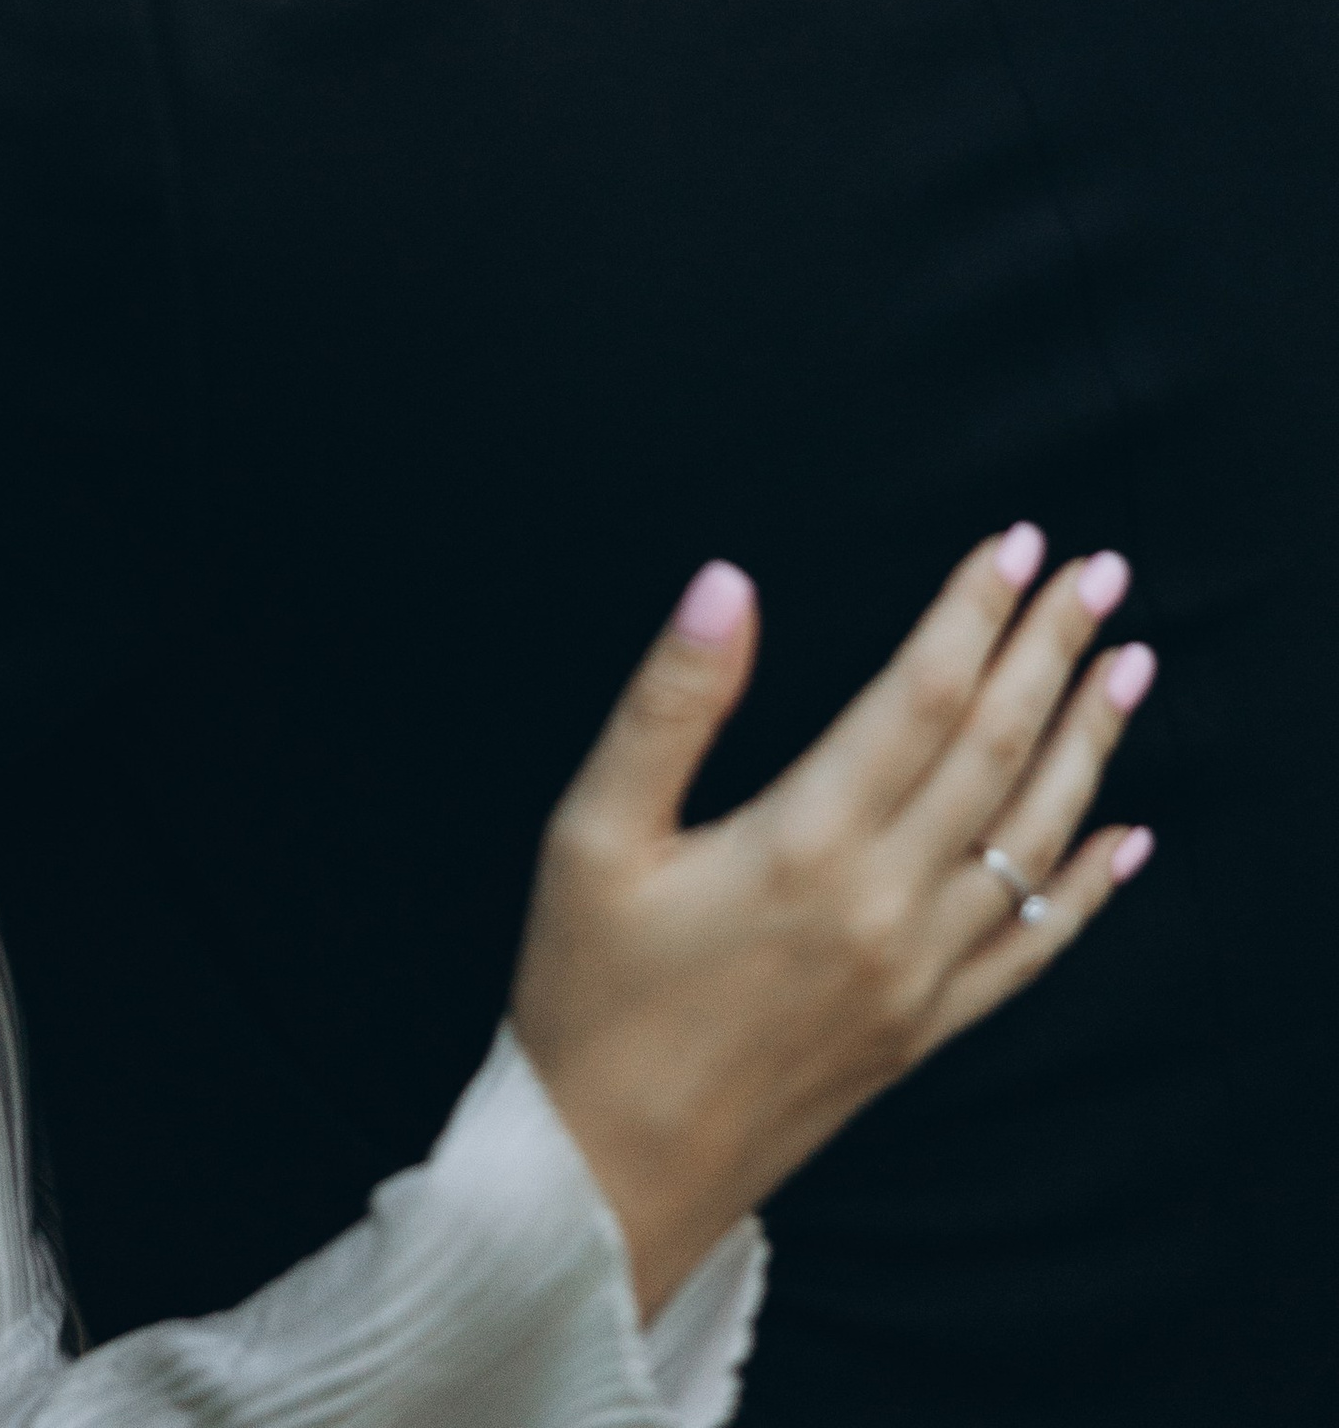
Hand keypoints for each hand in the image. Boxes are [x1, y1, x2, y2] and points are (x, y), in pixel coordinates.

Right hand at [510, 530, 1154, 1316]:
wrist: (609, 1175)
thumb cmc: (588, 996)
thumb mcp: (591, 832)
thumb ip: (671, 702)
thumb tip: (728, 583)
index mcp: (803, 844)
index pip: (920, 697)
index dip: (974, 612)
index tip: (1016, 541)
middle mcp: (882, 906)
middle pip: (994, 750)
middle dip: (1051, 650)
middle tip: (1099, 571)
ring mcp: (917, 975)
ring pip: (1030, 838)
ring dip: (1087, 744)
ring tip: (1127, 665)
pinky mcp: (923, 1030)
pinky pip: (1030, 948)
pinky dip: (1084, 887)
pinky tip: (1122, 838)